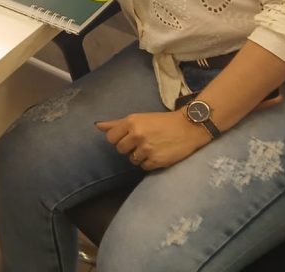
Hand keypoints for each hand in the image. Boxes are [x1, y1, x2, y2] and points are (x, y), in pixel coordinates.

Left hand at [96, 111, 210, 170]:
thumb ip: (116, 123)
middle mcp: (137, 135)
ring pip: (132, 159)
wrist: (188, 128)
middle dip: (128, 147)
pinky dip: (149, 162)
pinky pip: (144, 167)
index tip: (127, 137)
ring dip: (139, 156)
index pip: (111, 138)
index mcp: (131, 122)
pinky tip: (157, 154)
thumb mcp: (138, 118)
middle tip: (141, 142)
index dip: (118, 139)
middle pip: (120, 149)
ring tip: (151, 147)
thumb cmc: (161, 121)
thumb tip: (97, 125)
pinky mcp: (156, 160)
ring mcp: (146, 149)